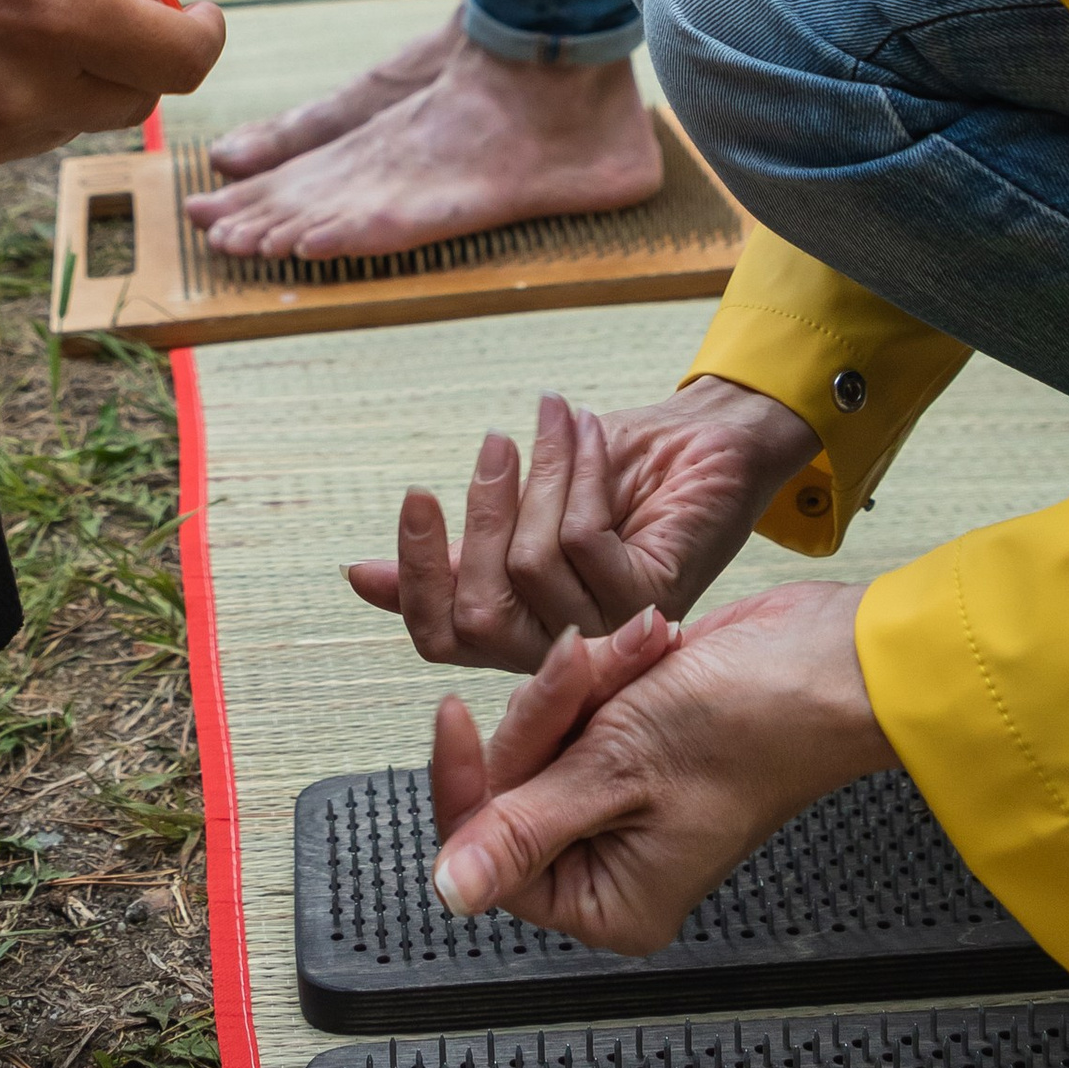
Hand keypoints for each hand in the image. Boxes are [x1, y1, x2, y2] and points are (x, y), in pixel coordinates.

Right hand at [348, 379, 822, 667]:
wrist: (709, 439)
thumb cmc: (620, 473)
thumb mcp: (520, 509)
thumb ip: (457, 554)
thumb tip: (359, 577)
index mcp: (525, 632)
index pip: (444, 638)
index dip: (416, 578)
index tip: (416, 498)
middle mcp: (566, 648)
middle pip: (480, 616)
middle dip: (479, 518)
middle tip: (495, 444)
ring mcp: (612, 632)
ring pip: (533, 564)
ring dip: (542, 474)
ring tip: (556, 419)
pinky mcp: (653, 599)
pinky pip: (583, 540)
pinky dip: (580, 472)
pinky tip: (589, 433)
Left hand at [428, 583, 894, 955]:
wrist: (830, 662)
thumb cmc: (755, 725)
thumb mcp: (620, 771)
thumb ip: (524, 829)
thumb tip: (449, 894)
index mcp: (608, 900)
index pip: (485, 850)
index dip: (465, 778)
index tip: (452, 714)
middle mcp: (610, 861)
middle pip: (509, 778)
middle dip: (550, 709)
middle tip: (590, 671)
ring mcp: (620, 799)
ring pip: (541, 727)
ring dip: (584, 677)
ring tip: (642, 655)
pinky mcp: (630, 745)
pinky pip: (576, 700)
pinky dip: (607, 666)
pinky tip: (652, 648)